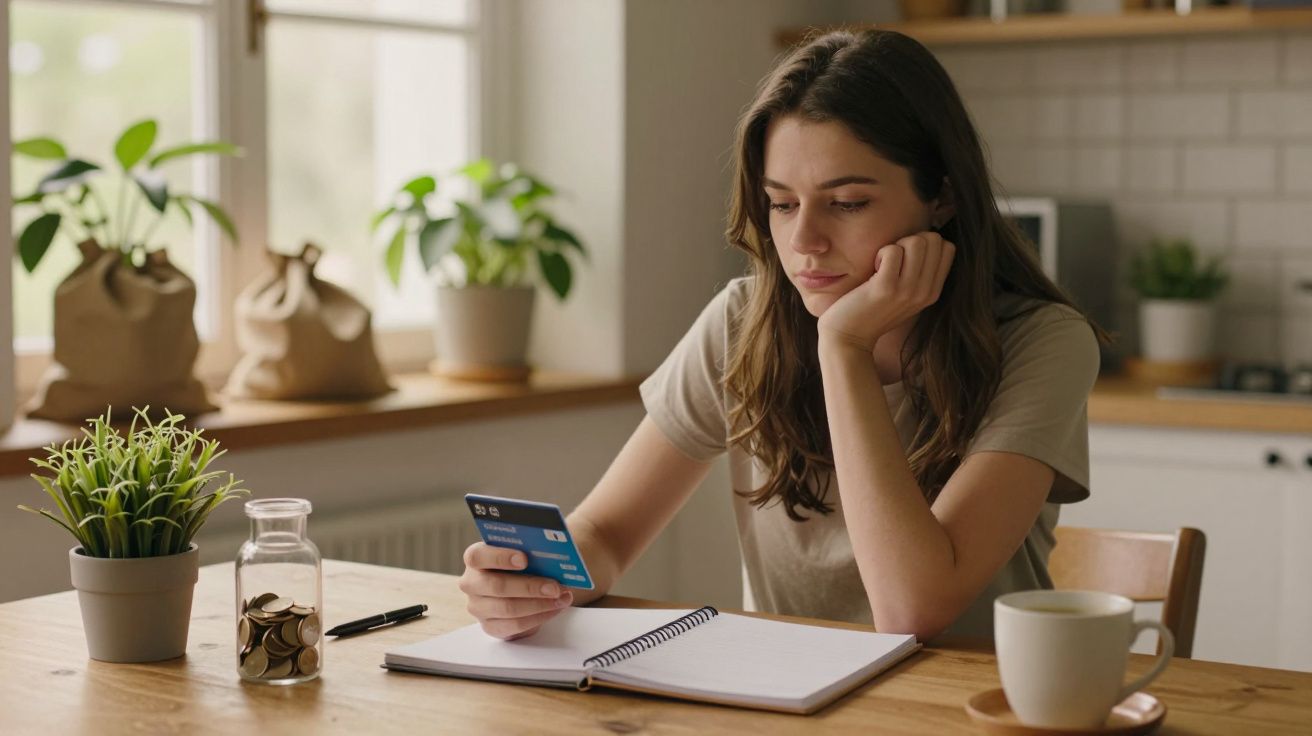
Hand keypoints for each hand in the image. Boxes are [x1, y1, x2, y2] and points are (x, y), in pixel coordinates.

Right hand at [457, 542, 574, 639]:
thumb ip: (529, 550)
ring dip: (539, 604)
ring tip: (560, 598)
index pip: (478, 556)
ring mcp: (478, 607)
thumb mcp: (521, 552)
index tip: (524, 559)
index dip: (500, 557)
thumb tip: (552, 554)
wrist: (518, 586)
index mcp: (475, 558)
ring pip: (507, 609)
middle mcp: (471, 583)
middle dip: (529, 587)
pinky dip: (538, 617)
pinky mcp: (490, 626)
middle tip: (553, 586)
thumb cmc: (520, 564)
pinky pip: (515, 625)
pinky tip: (554, 608)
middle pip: (497, 586)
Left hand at [817, 231, 954, 350]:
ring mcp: (907, 290)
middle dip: (910, 241)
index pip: (948, 248)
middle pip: (933, 240)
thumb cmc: (873, 309)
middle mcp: (925, 292)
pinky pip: (892, 250)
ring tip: (884, 266)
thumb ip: (921, 273)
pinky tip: (873, 270)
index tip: (906, 258)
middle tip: (893, 261)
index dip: (925, 243)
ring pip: (916, 242)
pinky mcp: (886, 288)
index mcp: (932, 292)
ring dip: (896, 246)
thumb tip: (927, 238)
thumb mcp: (906, 295)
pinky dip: (881, 253)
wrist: (849, 337)